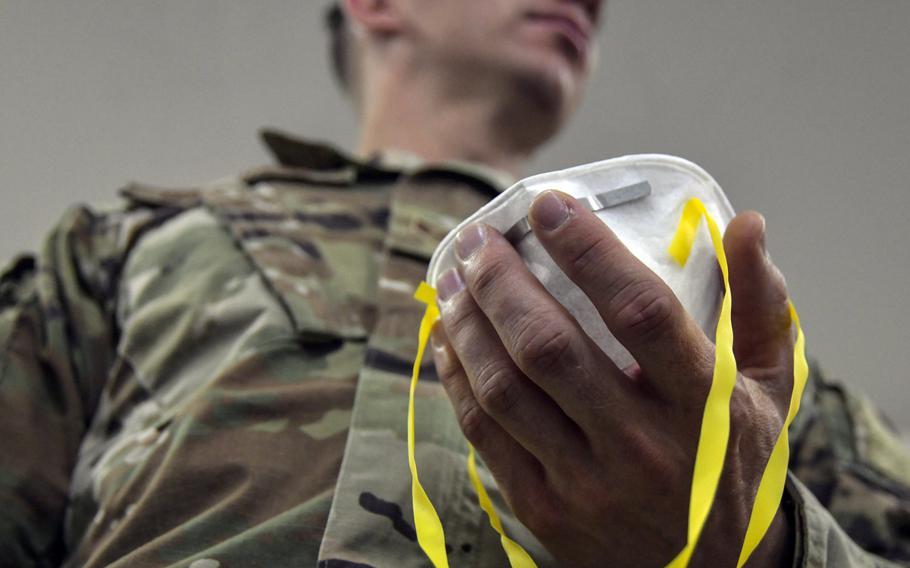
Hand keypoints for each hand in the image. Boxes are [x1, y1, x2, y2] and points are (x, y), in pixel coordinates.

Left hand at [431, 190, 795, 566]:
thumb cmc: (734, 458)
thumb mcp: (768, 386)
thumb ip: (757, 304)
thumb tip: (744, 223)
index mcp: (703, 406)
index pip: (640, 313)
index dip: (589, 252)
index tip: (549, 206)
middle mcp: (643, 447)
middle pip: (550, 348)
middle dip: (501, 282)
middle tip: (478, 240)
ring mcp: (588, 485)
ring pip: (505, 390)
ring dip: (468, 325)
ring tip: (452, 281)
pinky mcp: (546, 511)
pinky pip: (486, 435)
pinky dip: (458, 379)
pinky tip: (450, 339)